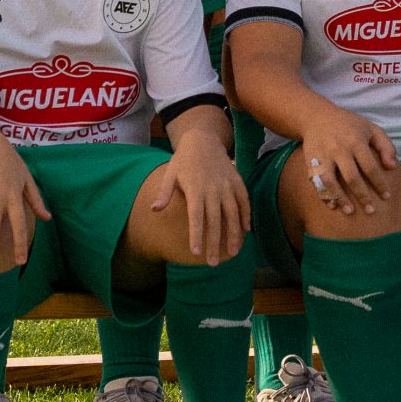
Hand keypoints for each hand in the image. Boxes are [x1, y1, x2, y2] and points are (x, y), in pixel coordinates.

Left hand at [146, 131, 248, 261]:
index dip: (196, 235)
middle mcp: (213, 189)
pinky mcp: (237, 181)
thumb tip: (154, 210)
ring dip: (234, 234)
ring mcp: (227, 185)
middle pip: (215, 220)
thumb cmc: (183, 159)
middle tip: (213, 263)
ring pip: (233, 213)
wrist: (203, 138)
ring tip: (233, 252)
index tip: (196, 253)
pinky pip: (244, 200)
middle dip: (214, 243)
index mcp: (195, 189)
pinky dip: (246, 215)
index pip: (196, 217)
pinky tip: (246, 231)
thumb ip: (164, 193)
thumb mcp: (170, 173)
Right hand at [297, 105, 400, 217]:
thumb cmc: (349, 125)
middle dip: (362, 196)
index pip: (370, 167)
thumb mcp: (371, 129)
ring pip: (330, 181)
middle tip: (371, 211)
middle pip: (351, 177)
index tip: (387, 197)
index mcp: (356, 141)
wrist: (317, 117)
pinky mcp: (311, 161)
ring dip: (340, 198)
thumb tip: (392, 167)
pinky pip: (316, 181)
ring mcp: (323, 156)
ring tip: (350, 212)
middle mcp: (339, 149)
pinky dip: (323, 194)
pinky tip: (332, 205)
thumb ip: (386, 146)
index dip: (379, 184)